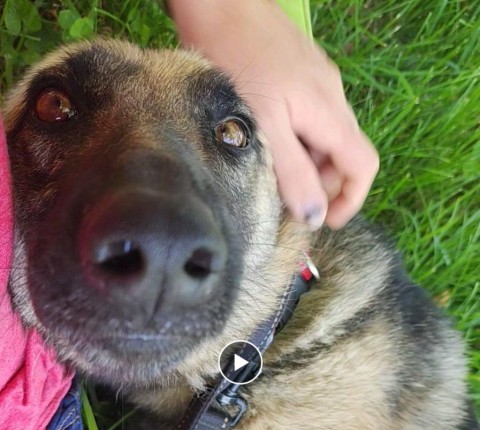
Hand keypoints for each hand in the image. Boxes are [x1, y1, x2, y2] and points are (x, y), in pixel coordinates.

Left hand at [169, 0, 378, 228]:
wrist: (220, 0)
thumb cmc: (237, 60)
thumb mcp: (264, 125)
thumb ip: (292, 172)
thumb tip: (315, 215)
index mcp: (329, 113)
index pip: (363, 165)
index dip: (351, 199)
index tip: (325, 222)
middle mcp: (332, 98)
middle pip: (344, 154)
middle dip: (322, 185)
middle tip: (287, 200)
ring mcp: (315, 83)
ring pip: (324, 137)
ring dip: (307, 164)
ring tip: (271, 174)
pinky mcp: (297, 74)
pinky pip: (308, 118)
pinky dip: (296, 141)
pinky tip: (267, 142)